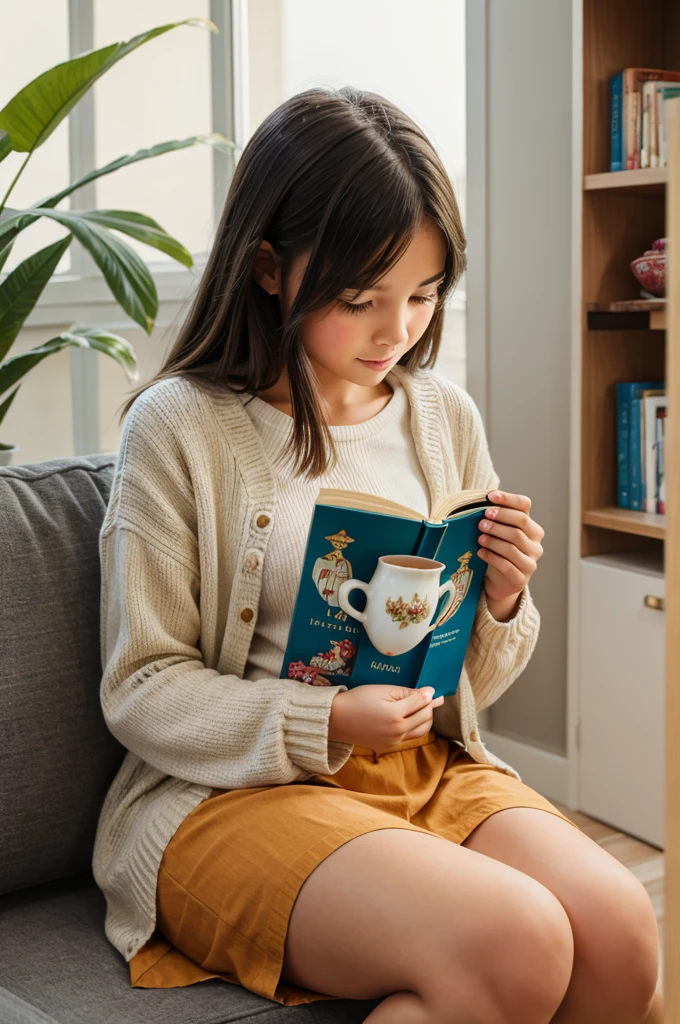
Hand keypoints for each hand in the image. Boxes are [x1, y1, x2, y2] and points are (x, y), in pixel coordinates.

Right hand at [328, 684, 444, 748]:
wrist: (336, 719)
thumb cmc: (358, 699)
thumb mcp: (383, 690)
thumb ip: (407, 693)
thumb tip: (429, 693)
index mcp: (396, 715)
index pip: (422, 703)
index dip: (429, 694)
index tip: (432, 688)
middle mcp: (398, 732)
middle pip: (426, 718)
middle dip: (430, 706)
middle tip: (431, 697)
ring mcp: (394, 741)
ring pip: (422, 730)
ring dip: (425, 718)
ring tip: (422, 707)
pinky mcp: (389, 746)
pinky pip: (409, 736)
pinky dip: (414, 726)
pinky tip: (410, 717)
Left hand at [478, 490, 544, 605]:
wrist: (499, 582)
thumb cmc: (498, 552)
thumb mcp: (499, 534)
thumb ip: (496, 518)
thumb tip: (482, 501)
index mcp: (532, 528)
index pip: (525, 506)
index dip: (508, 499)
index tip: (490, 496)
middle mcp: (535, 544)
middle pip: (521, 524)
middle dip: (500, 519)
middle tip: (482, 521)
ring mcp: (530, 563)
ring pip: (513, 546)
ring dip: (494, 540)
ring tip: (480, 538)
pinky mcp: (521, 579)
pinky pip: (507, 566)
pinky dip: (492, 557)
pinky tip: (481, 553)